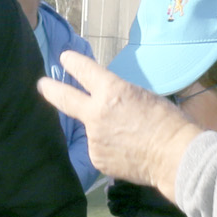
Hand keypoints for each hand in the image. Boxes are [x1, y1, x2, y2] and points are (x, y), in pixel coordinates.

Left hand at [35, 52, 202, 200]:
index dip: (73, 62)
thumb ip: (118, 99)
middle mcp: (96, 113)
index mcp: (112, 91)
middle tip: (41, 84)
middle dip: (50, 89)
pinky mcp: (97, 158)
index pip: (84, 71)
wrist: (175, 156)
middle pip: (65, 99)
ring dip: (103, 131)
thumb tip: (109, 107)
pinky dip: (109, 149)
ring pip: (91, 130)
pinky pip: (99, 149)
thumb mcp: (143, 97)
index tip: (64, 58)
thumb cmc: (167, 122)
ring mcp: (94, 138)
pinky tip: (128, 152)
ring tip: (129, 137)